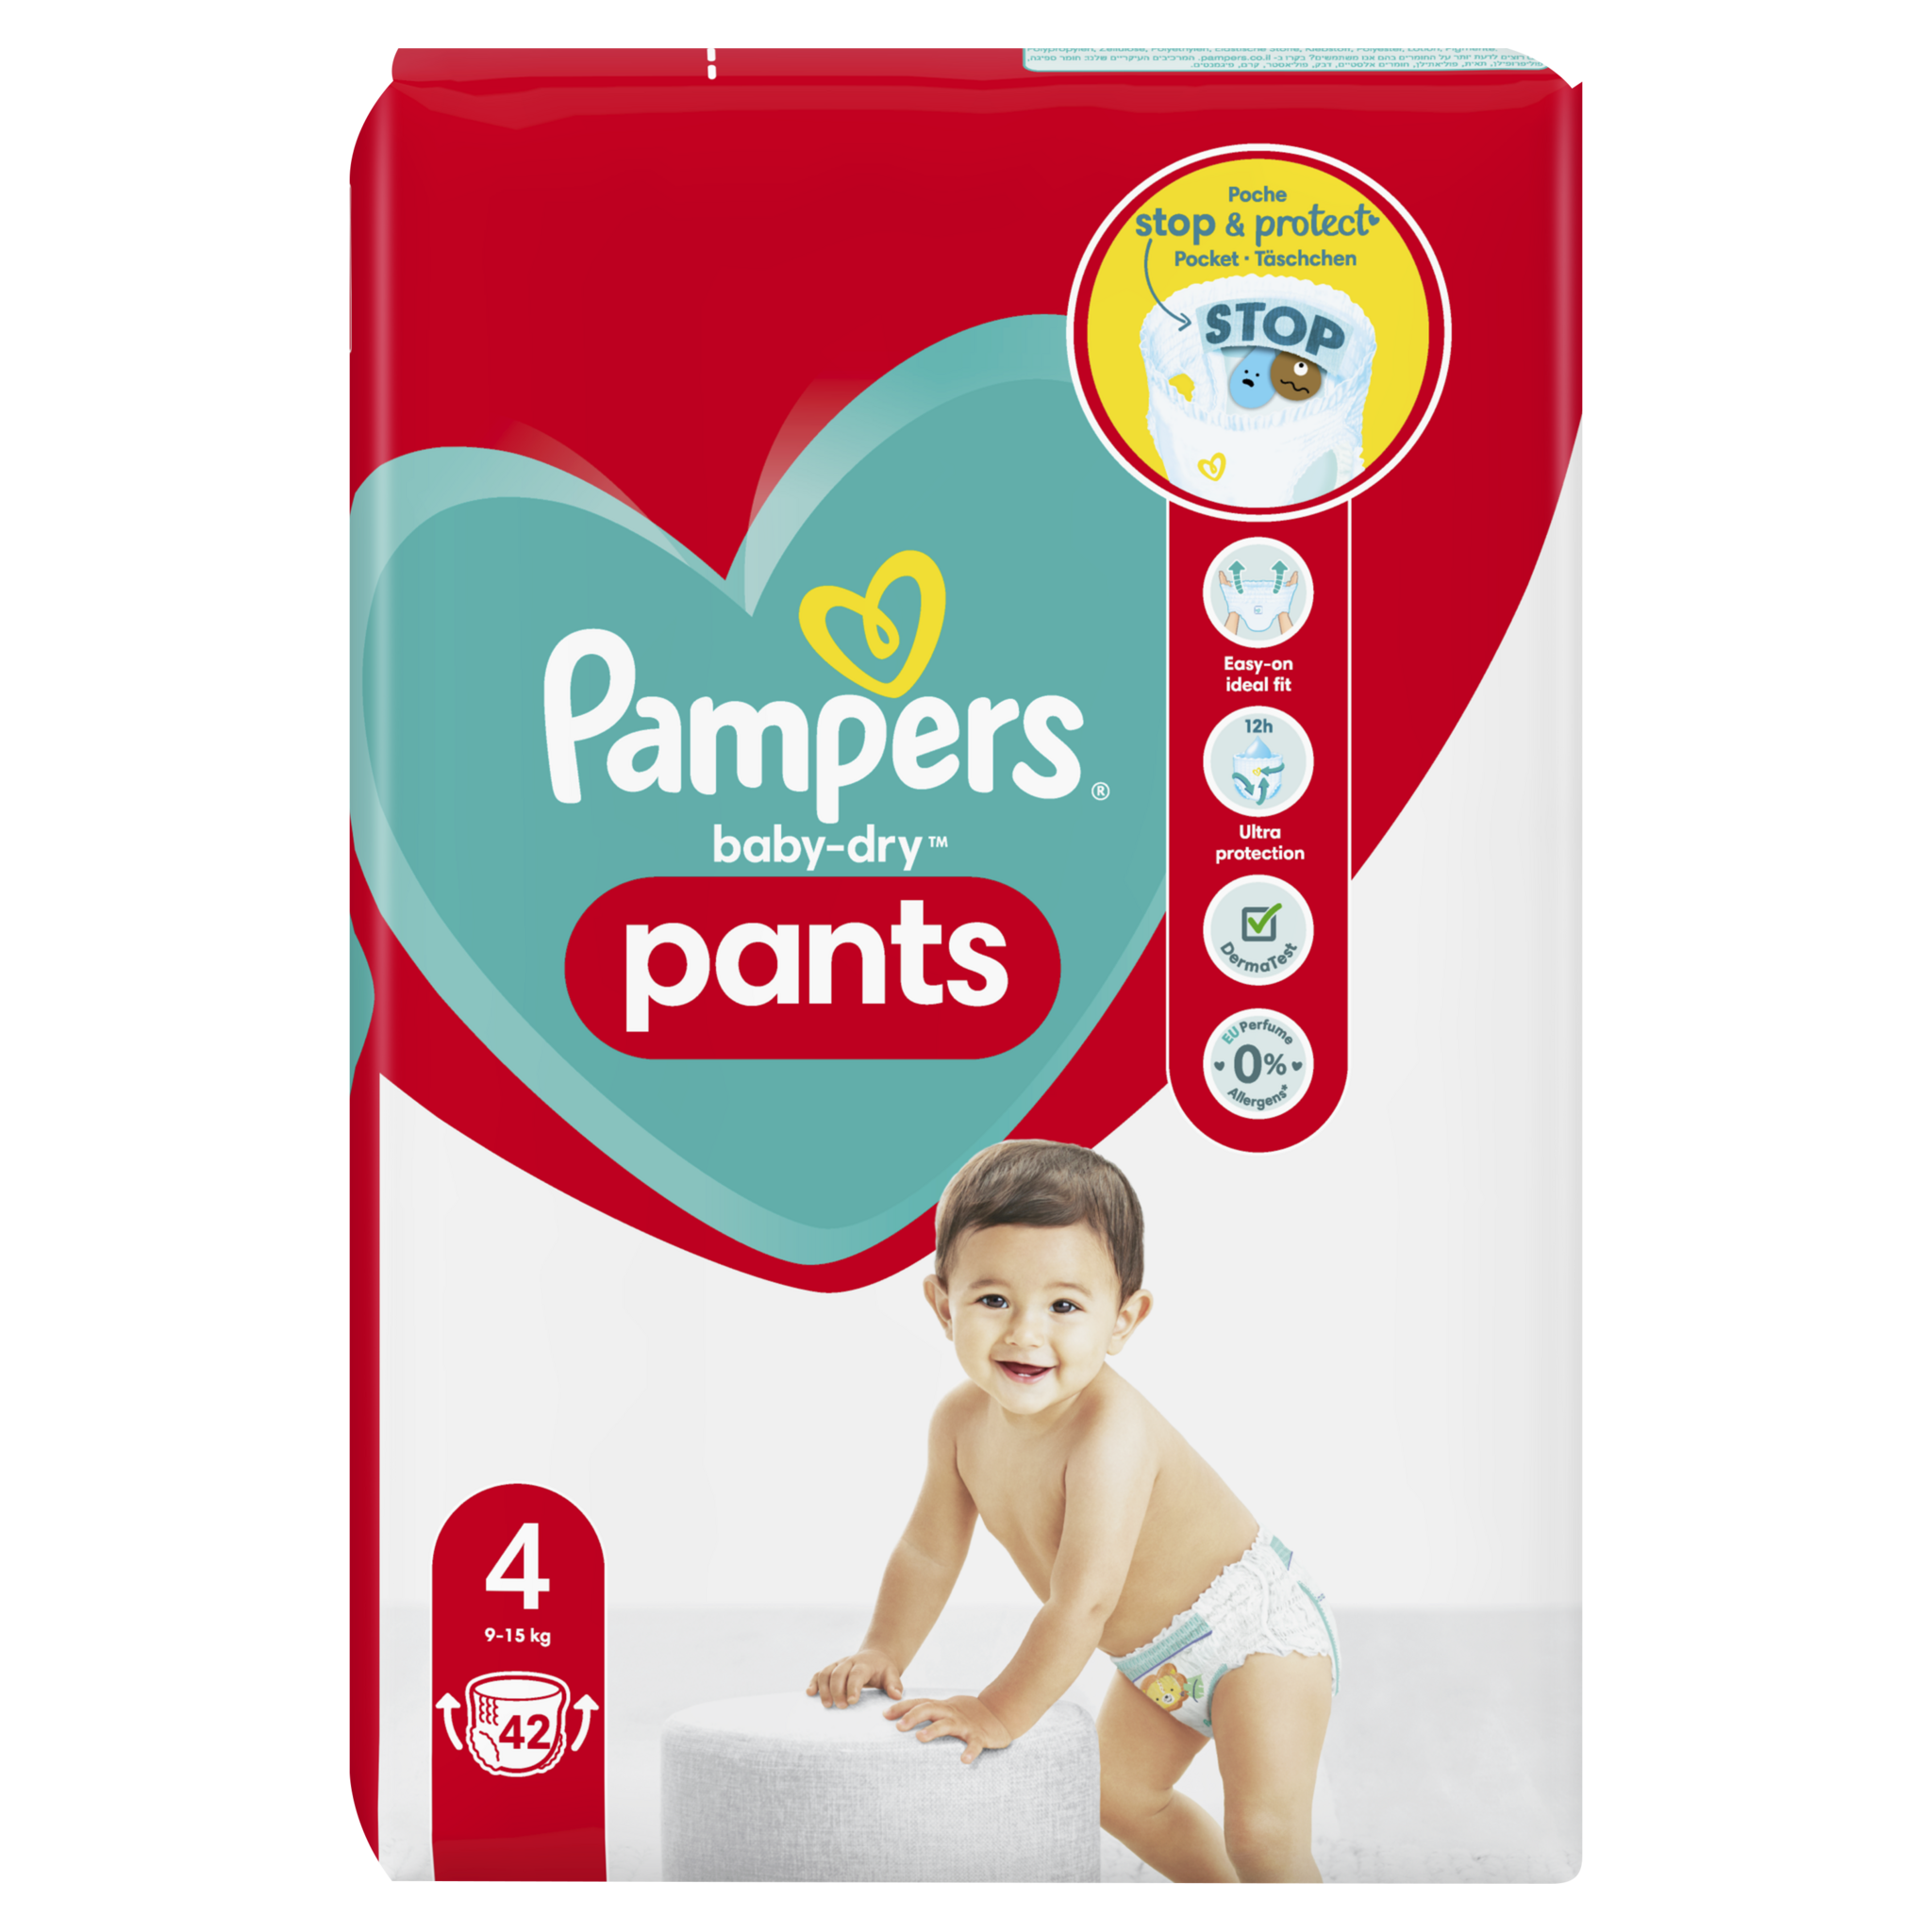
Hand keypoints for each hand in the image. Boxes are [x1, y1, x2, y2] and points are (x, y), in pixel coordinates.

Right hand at [807, 1649, 903, 1707]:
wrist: (876, 1657)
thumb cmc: (884, 1670)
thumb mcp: (892, 1675)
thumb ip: (894, 1685)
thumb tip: (896, 1696)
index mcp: (864, 1663)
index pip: (856, 1673)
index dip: (852, 1687)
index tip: (851, 1702)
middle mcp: (849, 1661)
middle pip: (838, 1673)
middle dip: (837, 1690)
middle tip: (841, 1707)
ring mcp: (839, 1664)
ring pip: (826, 1672)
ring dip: (823, 1688)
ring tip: (826, 1705)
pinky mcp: (832, 1669)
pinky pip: (820, 1673)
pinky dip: (813, 1682)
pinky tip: (810, 1693)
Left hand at [883, 1693, 1012, 1764]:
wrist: (1000, 1713)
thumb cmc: (968, 1715)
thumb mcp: (948, 1710)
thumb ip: (929, 1713)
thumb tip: (902, 1721)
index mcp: (942, 1707)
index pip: (919, 1703)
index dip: (902, 1707)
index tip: (885, 1714)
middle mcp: (951, 1713)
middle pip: (930, 1709)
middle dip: (913, 1716)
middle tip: (898, 1726)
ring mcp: (965, 1724)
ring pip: (948, 1725)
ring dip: (934, 1730)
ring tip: (920, 1738)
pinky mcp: (980, 1736)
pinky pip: (974, 1744)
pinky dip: (970, 1751)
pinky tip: (963, 1760)